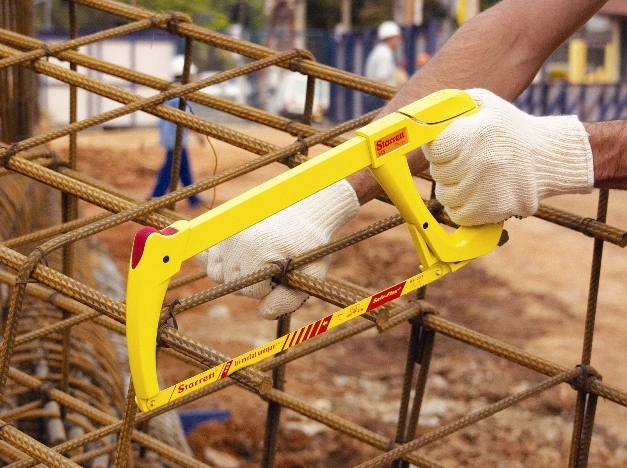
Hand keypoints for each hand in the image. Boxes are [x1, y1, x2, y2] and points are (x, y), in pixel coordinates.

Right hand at [199, 180, 359, 318]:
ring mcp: (225, 232)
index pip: (252, 292)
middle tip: (273, 263)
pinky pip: (205, 255)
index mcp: (257, 253)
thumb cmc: (310, 243)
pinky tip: (236, 257)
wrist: (305, 206)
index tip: (285, 271)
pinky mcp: (220, 225)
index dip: (271, 287)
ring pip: (216, 273)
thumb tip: (263, 312)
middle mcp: (236, 241)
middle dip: (253, 282)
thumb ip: (288, 301)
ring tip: (257, 259)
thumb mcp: (311, 275)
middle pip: (233, 284)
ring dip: (234, 273)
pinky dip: (216, 260)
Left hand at [423, 89, 593, 225]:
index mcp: (478, 133)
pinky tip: (477, 193)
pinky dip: (463, 207)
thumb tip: (422, 117)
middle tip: (465, 161)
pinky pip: (458, 215)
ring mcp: (486, 189)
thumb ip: (453, 105)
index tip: (448, 148)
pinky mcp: (492, 211)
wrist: (548, 159)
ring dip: (453, 188)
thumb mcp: (486, 104)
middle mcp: (481, 162)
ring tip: (472, 177)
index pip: (435, 149)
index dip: (438, 149)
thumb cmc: (510, 130)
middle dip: (446, 167)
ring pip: (445, 196)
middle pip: (438, 173)